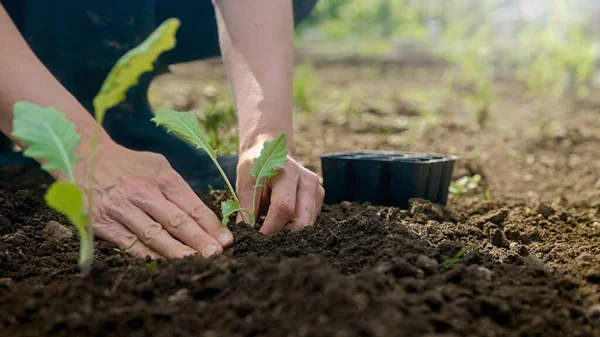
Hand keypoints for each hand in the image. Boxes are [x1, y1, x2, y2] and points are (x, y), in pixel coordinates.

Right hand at [75, 141, 232, 258]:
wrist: (84, 155)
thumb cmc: (130, 165)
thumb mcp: (158, 166)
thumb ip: (179, 189)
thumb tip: (206, 218)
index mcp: (162, 176)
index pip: (192, 204)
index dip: (210, 224)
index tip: (226, 240)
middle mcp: (143, 191)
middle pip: (176, 221)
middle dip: (199, 240)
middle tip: (217, 255)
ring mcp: (121, 207)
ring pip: (154, 235)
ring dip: (176, 252)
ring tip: (194, 263)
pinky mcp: (101, 222)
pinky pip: (129, 244)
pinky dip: (147, 256)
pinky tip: (163, 265)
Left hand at [235, 139, 324, 233]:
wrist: (271, 150)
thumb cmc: (256, 167)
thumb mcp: (245, 183)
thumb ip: (246, 208)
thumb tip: (244, 234)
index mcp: (287, 172)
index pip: (283, 208)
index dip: (271, 228)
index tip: (258, 239)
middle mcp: (307, 180)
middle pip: (301, 221)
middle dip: (282, 234)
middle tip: (265, 239)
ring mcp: (316, 189)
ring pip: (307, 224)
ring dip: (288, 231)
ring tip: (272, 225)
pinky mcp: (319, 197)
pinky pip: (309, 220)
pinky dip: (294, 225)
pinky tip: (282, 219)